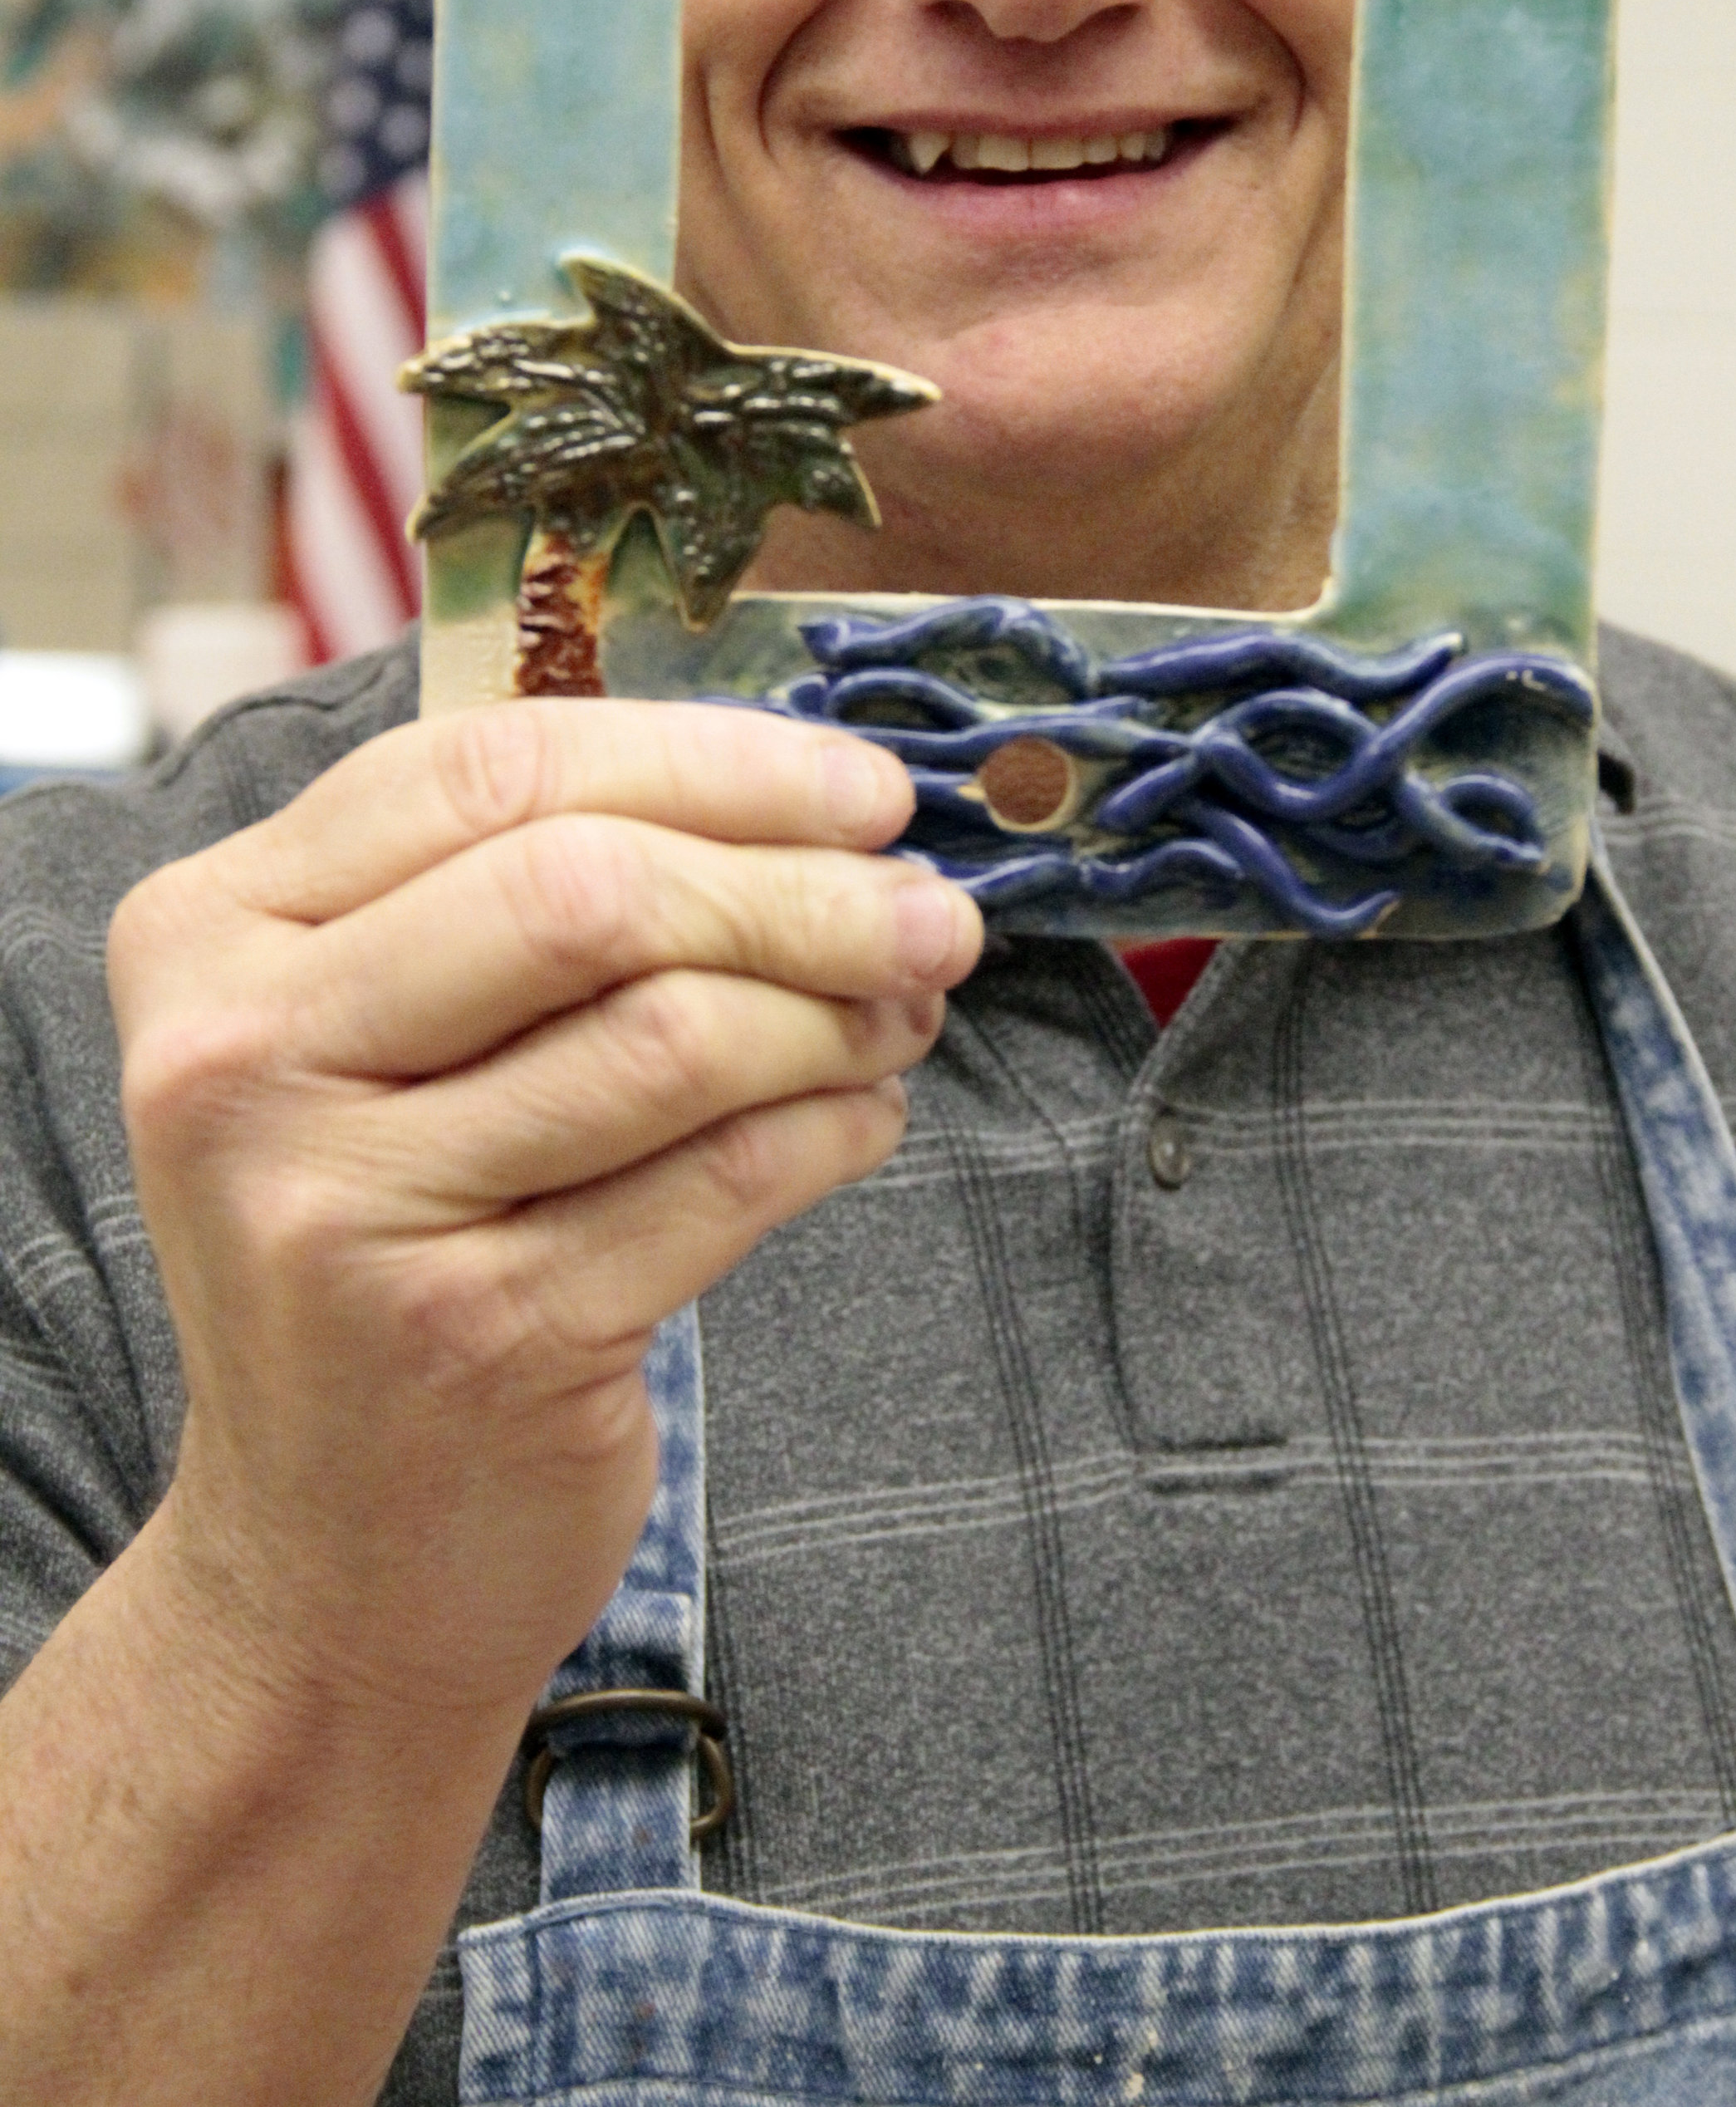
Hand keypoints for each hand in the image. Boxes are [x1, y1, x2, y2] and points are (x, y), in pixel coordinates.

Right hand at [109, 696, 980, 1730]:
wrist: (322, 1571)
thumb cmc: (387, 1255)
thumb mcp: (375, 1044)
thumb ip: (521, 894)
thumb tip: (811, 795)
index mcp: (209, 938)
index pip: (491, 769)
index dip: (712, 761)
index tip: (863, 788)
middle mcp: (241, 1063)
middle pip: (591, 892)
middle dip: (802, 887)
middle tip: (931, 913)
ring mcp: (349, 1212)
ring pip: (676, 1031)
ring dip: (837, 1010)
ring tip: (900, 1015)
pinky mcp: (479, 1338)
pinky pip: (728, 1177)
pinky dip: (835, 1126)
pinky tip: (862, 1116)